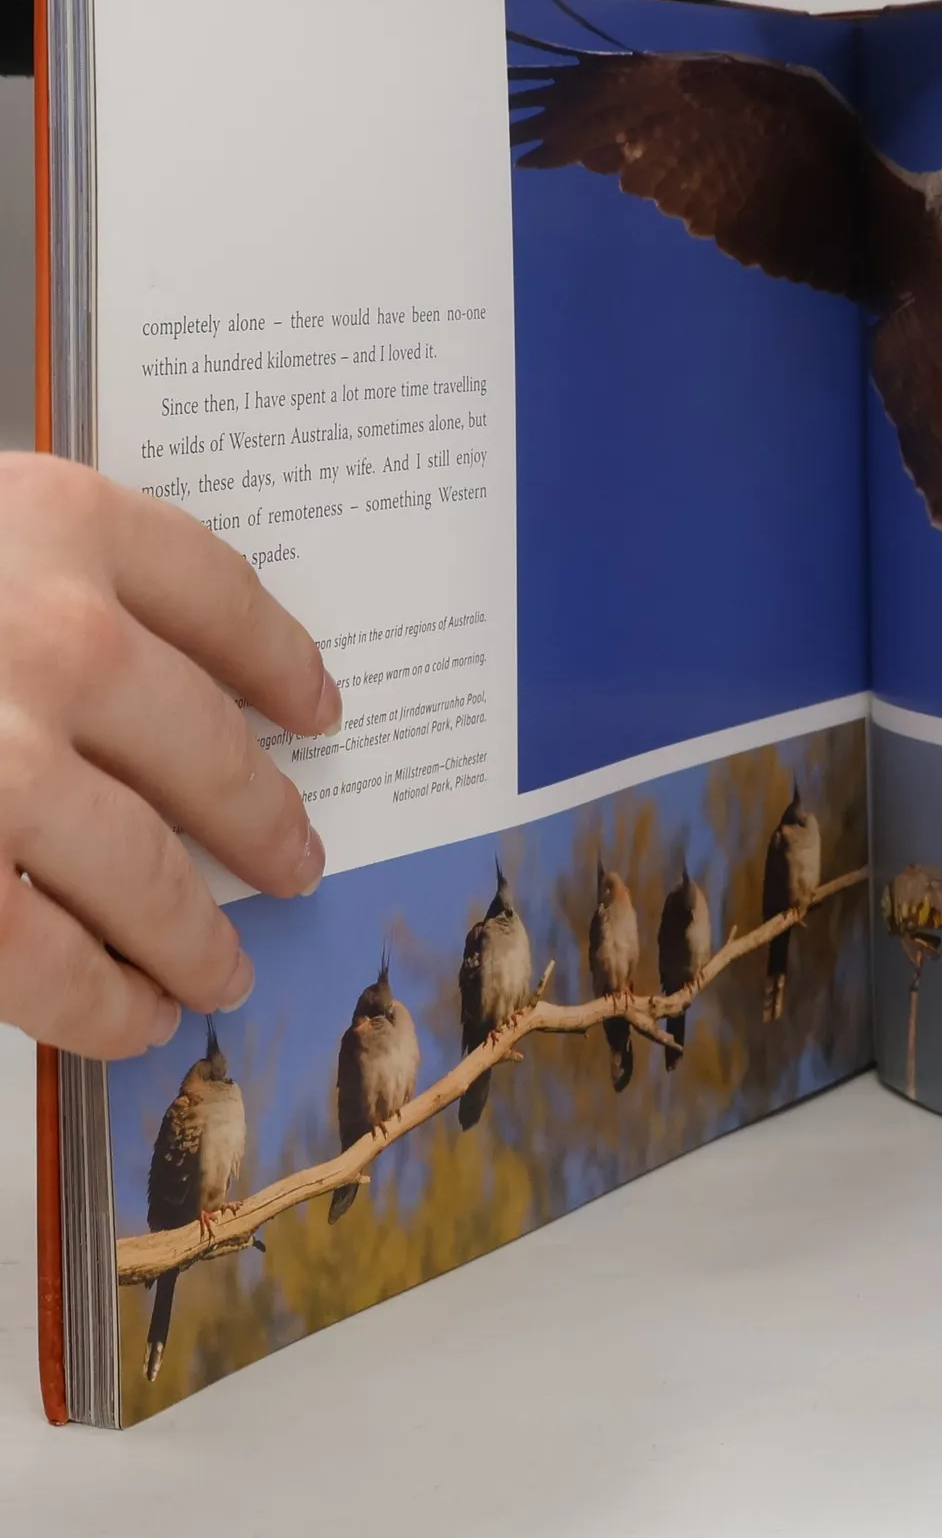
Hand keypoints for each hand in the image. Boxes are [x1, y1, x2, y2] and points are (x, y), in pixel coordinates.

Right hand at [0, 456, 336, 1057]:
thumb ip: (27, 581)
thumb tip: (163, 689)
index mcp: (48, 518)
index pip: (217, 591)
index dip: (277, 657)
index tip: (316, 705)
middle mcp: (47, 630)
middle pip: (205, 746)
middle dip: (260, 819)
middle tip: (296, 861)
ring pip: (145, 868)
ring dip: (194, 933)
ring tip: (222, 969)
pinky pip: (42, 959)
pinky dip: (100, 1001)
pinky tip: (131, 1018)